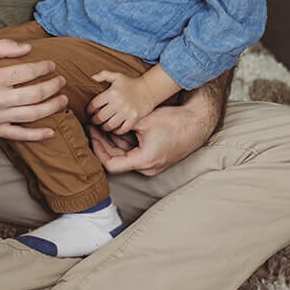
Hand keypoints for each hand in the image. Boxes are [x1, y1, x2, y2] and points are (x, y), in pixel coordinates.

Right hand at [0, 36, 66, 140]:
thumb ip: (4, 46)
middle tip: (62, 81)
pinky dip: (37, 135)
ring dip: (52, 107)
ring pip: (32, 114)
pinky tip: (50, 132)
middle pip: (36, 94)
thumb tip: (28, 48)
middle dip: (53, 86)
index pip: (29, 72)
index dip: (44, 67)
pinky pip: (19, 135)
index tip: (51, 65)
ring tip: (63, 100)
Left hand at [88, 70, 158, 133]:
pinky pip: (122, 129)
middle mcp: (118, 103)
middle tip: (94, 120)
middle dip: (94, 120)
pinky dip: (116, 131)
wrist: (149, 89)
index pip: (94, 105)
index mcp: (112, 93)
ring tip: (102, 125)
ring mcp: (127, 112)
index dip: (89, 110)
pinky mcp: (134, 118)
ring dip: (104, 127)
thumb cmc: (130, 83)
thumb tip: (92, 77)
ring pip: (109, 125)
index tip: (89, 112)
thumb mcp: (117, 76)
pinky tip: (114, 128)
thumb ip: (103, 75)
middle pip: (100, 117)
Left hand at [89, 95, 216, 176]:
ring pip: (126, 156)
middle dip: (103, 144)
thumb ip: (121, 127)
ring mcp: (152, 165)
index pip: (112, 164)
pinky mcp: (155, 158)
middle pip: (117, 160)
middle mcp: (148, 167)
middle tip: (92, 128)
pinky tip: (114, 130)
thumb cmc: (174, 121)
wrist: (197, 122)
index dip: (98, 150)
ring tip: (100, 127)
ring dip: (113, 142)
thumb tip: (101, 125)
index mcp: (144, 161)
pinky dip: (124, 143)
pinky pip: (135, 153)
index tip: (91, 136)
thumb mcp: (142, 121)